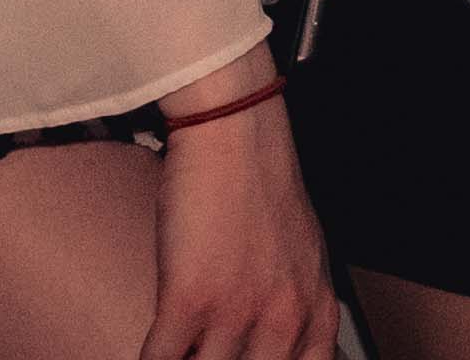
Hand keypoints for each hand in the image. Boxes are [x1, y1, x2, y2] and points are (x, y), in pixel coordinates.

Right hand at [140, 74, 336, 359]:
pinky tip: (153, 349)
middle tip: (202, 351)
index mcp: (316, 314)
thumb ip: (294, 309)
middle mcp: (285, 320)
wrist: (234, 132)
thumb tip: (275, 349)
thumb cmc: (260, 187)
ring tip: (178, 347)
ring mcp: (239, 312)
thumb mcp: (301, 258)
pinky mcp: (192, 298)